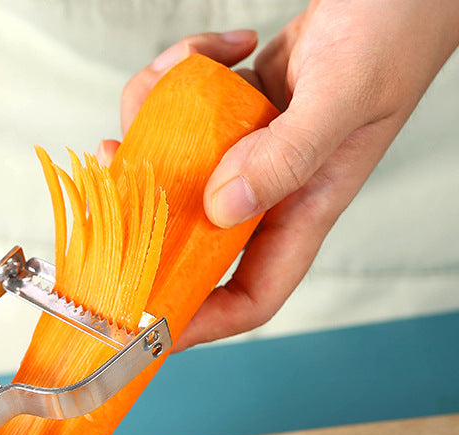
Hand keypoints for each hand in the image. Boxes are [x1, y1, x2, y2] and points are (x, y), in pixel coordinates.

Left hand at [102, 1, 458, 346]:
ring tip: (177, 75)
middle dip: (146, 217)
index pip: (252, 296)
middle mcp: (269, 191)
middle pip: (192, 237)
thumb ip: (288, 154)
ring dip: (158, 121)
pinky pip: (184, 113)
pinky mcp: (234, 114)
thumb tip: (222, 207)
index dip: (202, 322)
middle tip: (112, 187)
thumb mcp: (344, 94)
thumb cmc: (396, 30)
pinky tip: (220, 49)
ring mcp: (247, 153)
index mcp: (304, 208)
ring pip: (177, 168)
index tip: (149, 329)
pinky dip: (180, 76)